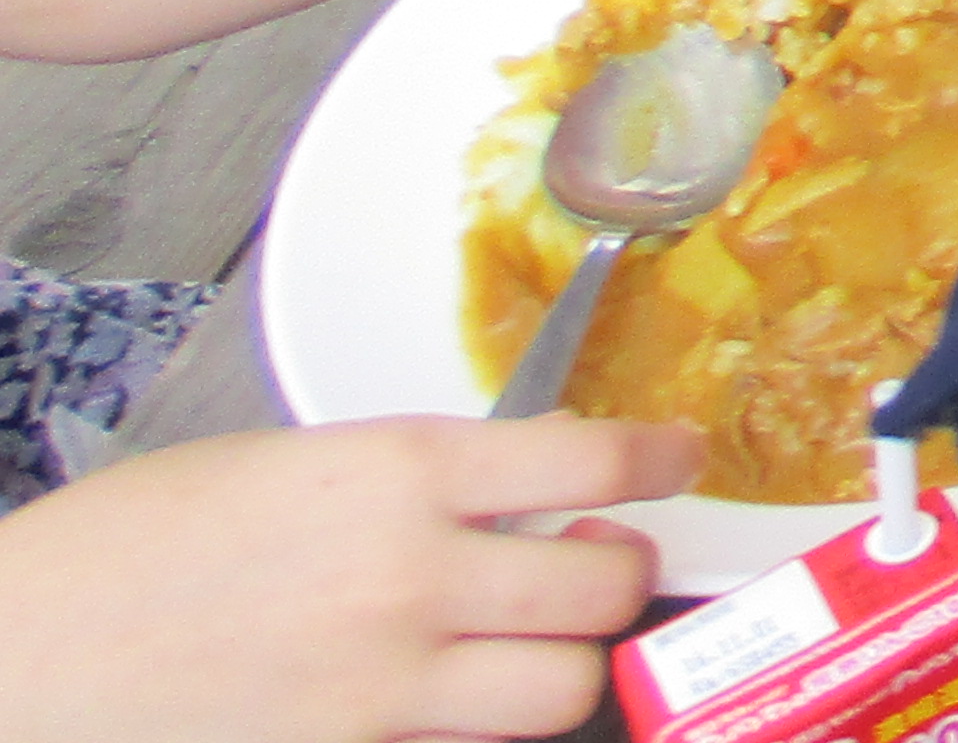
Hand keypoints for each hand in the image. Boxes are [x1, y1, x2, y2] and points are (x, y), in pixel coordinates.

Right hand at [0, 416, 698, 742]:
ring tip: (528, 644)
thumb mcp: (285, 466)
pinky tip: (437, 703)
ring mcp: (385, 686)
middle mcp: (413, 576)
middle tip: (594, 562)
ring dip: (562, 666)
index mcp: (399, 471)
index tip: (678, 457)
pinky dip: (470, 730)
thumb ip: (406, 482)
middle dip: (616, 576)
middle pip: (604, 590)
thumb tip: (497, 494)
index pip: (590, 456)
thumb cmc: (127, 549)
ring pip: (561, 690)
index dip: (658, 458)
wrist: (21, 657)